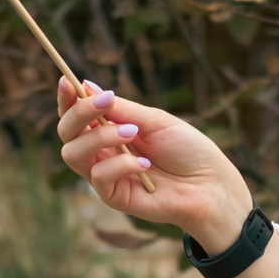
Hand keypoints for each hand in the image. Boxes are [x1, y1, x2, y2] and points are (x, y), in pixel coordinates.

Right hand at [54, 77, 251, 244]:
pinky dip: (120, 164)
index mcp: (109, 130)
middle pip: (67, 133)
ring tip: (133, 133)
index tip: (67, 80)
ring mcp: (106, 176)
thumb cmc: (187, 149)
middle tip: (106, 102)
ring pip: (73, 154)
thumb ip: (120, 108)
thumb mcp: (154, 120)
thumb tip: (86, 85)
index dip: (66, 98)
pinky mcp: (114, 197)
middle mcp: (102, 152)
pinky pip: (99, 177)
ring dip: (101, 136)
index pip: (75, 115)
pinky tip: (145, 164)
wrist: (212, 184)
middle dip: (80, 113)